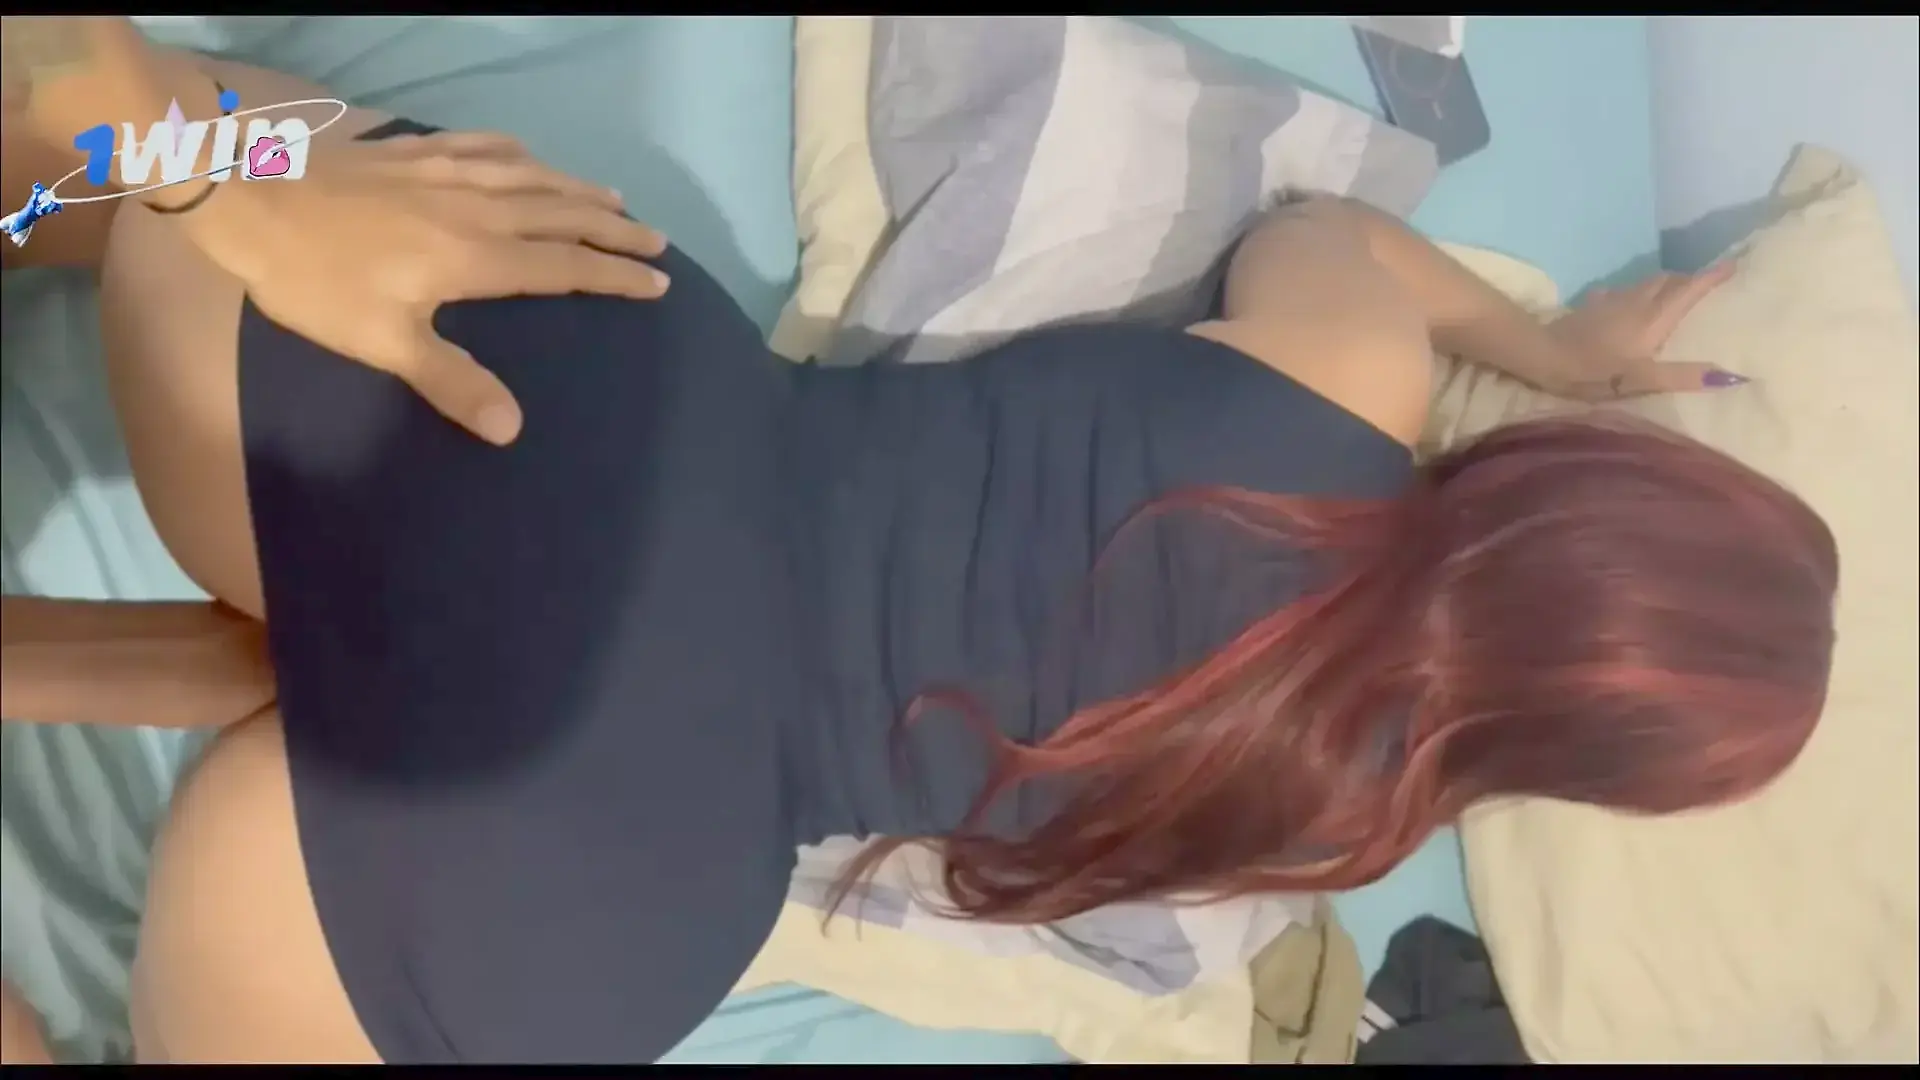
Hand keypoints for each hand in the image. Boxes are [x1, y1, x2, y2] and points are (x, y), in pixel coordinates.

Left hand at [177, 130, 669, 444]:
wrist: (252, 198)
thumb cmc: (317, 280)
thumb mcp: (383, 342)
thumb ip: (451, 382)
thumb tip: (513, 430)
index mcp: (478, 258)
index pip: (566, 268)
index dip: (615, 276)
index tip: (658, 283)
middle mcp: (477, 209)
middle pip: (562, 216)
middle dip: (614, 230)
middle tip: (656, 241)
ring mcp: (446, 174)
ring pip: (532, 177)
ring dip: (578, 189)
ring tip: (612, 199)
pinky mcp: (414, 153)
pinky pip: (483, 147)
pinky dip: (517, 154)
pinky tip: (526, 156)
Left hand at [1543, 263, 1742, 401]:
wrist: (1541, 355)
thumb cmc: (1592, 371)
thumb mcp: (1640, 380)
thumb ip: (1683, 376)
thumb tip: (1732, 376)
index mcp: (1654, 317)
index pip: (1689, 290)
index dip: (1712, 277)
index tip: (1734, 264)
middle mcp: (1636, 301)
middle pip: (1669, 281)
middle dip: (1689, 280)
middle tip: (1704, 288)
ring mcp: (1611, 300)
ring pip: (1645, 283)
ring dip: (1663, 285)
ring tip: (1673, 296)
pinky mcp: (1591, 305)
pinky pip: (1621, 292)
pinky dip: (1635, 294)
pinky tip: (1628, 305)